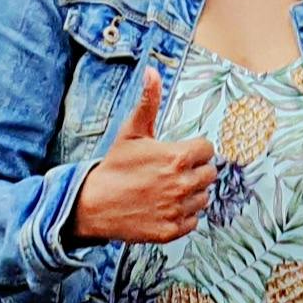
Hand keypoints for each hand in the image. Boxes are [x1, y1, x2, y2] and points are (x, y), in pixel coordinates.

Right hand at [71, 70, 217, 244]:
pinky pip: (193, 220)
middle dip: (194, 170)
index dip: (194, 150)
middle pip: (209, 174)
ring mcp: (178, 209)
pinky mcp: (172, 230)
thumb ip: (148, 102)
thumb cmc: (114, 167)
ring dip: (191, 193)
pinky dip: (183, 215)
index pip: (207, 150)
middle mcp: (182, 184)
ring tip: (167, 189)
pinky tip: (165, 207)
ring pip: (203, 198)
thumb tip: (153, 72)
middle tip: (173, 172)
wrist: (93, 204)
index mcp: (177, 157)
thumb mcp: (131, 132)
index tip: (179, 153)